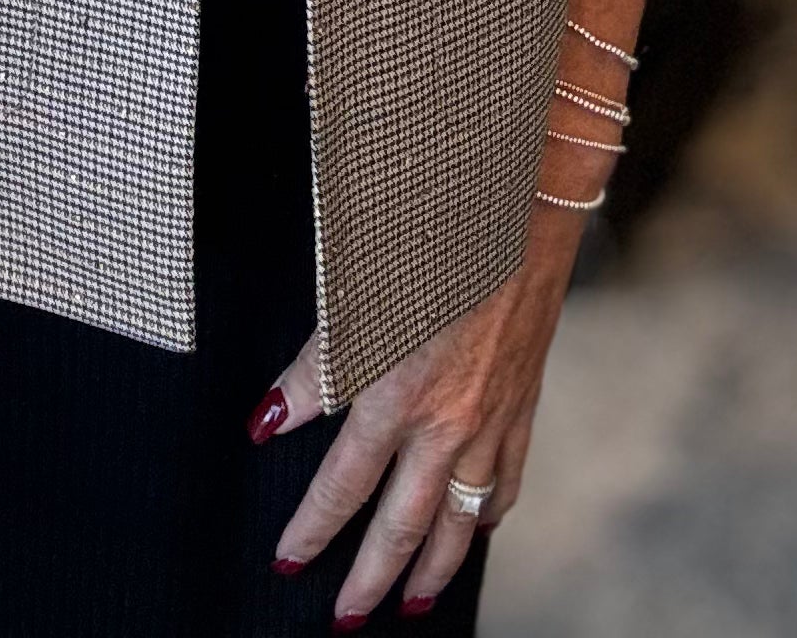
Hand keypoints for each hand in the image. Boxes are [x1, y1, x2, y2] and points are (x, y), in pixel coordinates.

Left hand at [251, 206, 584, 620]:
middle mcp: (449, 421)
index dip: (312, 529)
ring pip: (462, 519)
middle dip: (371, 579)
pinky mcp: (526, 398)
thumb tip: (271, 422)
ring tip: (413, 601)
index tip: (288, 561)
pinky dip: (491, 512)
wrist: (525, 199)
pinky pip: (508, 478)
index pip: (343, 486)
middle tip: (346, 620)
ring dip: (435, 567)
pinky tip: (481, 525)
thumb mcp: (354, 291)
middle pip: (403, 526)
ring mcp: (493, 416)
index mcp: (398, 393)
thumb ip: (315, 366)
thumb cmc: (433, 231)